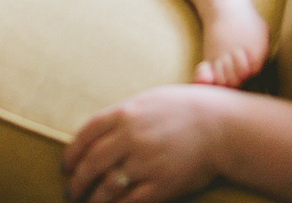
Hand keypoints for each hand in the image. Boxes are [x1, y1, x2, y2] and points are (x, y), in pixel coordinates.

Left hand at [63, 86, 222, 202]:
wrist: (225, 126)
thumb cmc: (190, 108)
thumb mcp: (152, 99)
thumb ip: (124, 115)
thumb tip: (97, 133)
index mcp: (127, 112)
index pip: (85, 135)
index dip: (71, 153)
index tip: (67, 165)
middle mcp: (131, 137)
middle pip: (89, 164)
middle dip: (76, 182)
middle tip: (73, 190)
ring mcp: (145, 162)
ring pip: (104, 189)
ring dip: (91, 200)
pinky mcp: (160, 185)